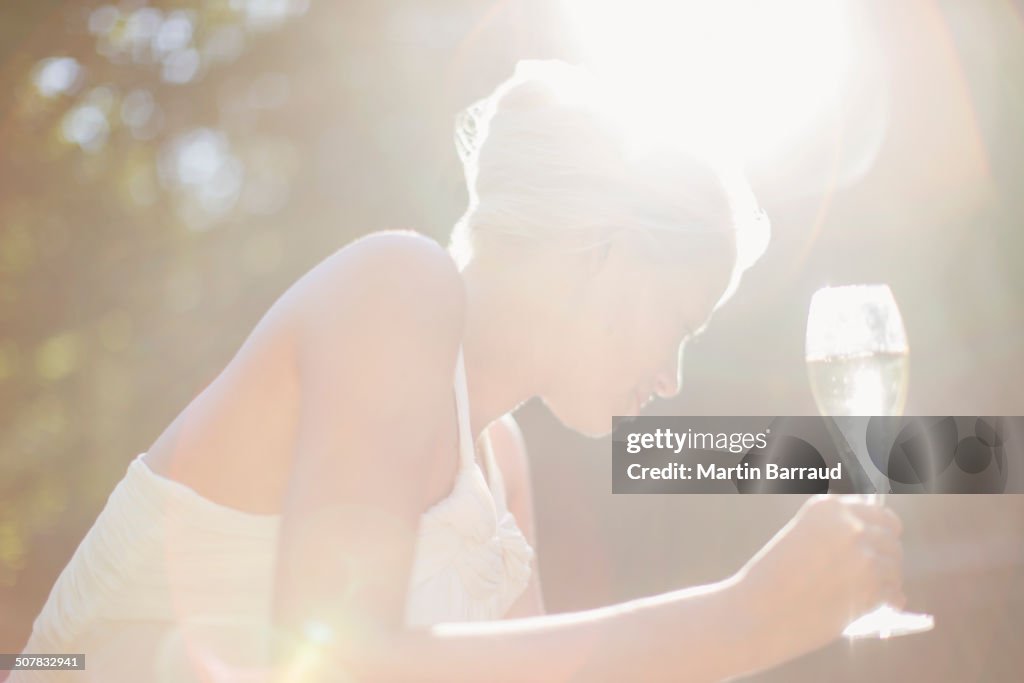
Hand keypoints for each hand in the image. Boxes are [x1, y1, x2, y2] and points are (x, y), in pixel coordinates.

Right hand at [735, 495, 904, 654]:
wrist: (758, 613)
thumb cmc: (773, 580)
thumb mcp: (800, 540)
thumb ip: (834, 534)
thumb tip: (874, 544)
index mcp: (828, 507)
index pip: (878, 511)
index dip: (880, 528)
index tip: (878, 541)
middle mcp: (849, 524)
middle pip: (891, 535)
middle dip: (885, 553)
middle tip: (870, 572)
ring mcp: (863, 554)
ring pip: (894, 566)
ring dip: (886, 580)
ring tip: (864, 594)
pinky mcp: (872, 586)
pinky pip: (893, 593)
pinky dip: (887, 603)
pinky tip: (873, 608)